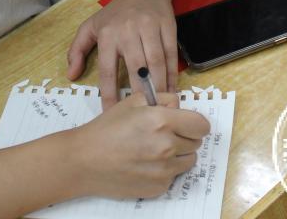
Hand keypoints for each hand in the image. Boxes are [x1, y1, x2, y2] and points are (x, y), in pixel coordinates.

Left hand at [66, 0, 177, 108]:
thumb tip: (71, 76)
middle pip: (136, 67)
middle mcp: (128, 31)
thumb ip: (77, 50)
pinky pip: (171, 54)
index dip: (110, 94)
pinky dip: (172, 74)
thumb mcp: (91, 27)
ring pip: (156, 62)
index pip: (107, 70)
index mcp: (107, 35)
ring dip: (159, 86)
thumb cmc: (115, 13)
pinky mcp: (167, 27)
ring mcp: (150, 28)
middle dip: (141, 92)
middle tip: (143, 115)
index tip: (112, 114)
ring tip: (160, 107)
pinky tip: (172, 89)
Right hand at [67, 91, 208, 198]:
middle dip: (184, 137)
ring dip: (178, 155)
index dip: (195, 123)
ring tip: (155, 150)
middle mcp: (167, 146)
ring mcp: (164, 170)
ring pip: (188, 161)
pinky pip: (173, 176)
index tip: (187, 124)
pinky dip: (165, 171)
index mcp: (163, 121)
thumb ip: (163, 99)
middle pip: (196, 143)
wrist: (84, 160)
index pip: (201, 125)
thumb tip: (179, 106)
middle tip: (165, 135)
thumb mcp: (133, 102)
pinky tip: (146, 164)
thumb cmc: (106, 129)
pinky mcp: (158, 187)